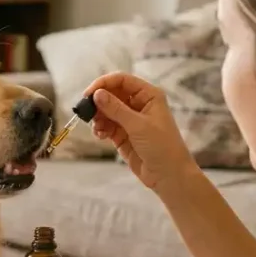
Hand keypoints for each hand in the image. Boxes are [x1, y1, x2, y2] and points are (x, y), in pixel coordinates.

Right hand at [83, 72, 196, 198]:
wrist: (169, 176)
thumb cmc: (161, 146)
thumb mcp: (138, 125)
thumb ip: (116, 109)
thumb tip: (97, 94)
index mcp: (148, 95)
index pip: (122, 80)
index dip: (104, 84)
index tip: (89, 94)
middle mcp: (139, 104)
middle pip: (112, 94)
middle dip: (99, 102)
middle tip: (86, 111)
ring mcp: (130, 120)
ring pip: (107, 111)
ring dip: (98, 117)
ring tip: (97, 128)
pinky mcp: (123, 135)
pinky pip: (107, 126)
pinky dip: (100, 128)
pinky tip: (99, 135)